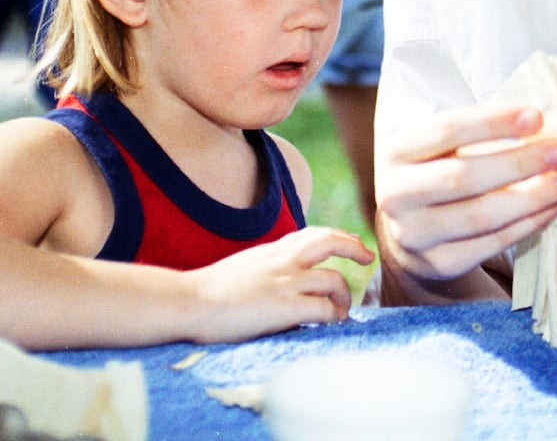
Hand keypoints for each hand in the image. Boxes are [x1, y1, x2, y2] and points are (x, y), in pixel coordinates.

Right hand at [185, 227, 374, 342]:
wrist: (189, 301)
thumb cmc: (209, 291)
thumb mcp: (244, 266)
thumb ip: (268, 267)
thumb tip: (285, 280)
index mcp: (272, 250)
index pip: (313, 234)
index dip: (336, 236)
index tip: (349, 242)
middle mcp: (283, 260)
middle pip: (331, 242)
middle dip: (354, 246)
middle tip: (367, 257)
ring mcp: (286, 282)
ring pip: (334, 278)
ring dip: (344, 295)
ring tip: (343, 309)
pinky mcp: (285, 306)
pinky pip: (323, 308)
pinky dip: (333, 315)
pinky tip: (332, 323)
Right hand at [376, 103, 556, 282]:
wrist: (413, 229)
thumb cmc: (440, 170)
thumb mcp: (445, 145)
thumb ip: (483, 133)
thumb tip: (545, 122)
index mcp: (397, 151)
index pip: (446, 130)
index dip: (493, 122)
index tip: (538, 116)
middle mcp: (396, 193)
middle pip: (464, 176)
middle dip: (522, 162)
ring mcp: (413, 234)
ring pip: (482, 215)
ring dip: (534, 196)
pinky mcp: (438, 264)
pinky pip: (492, 243)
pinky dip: (530, 223)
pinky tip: (555, 206)